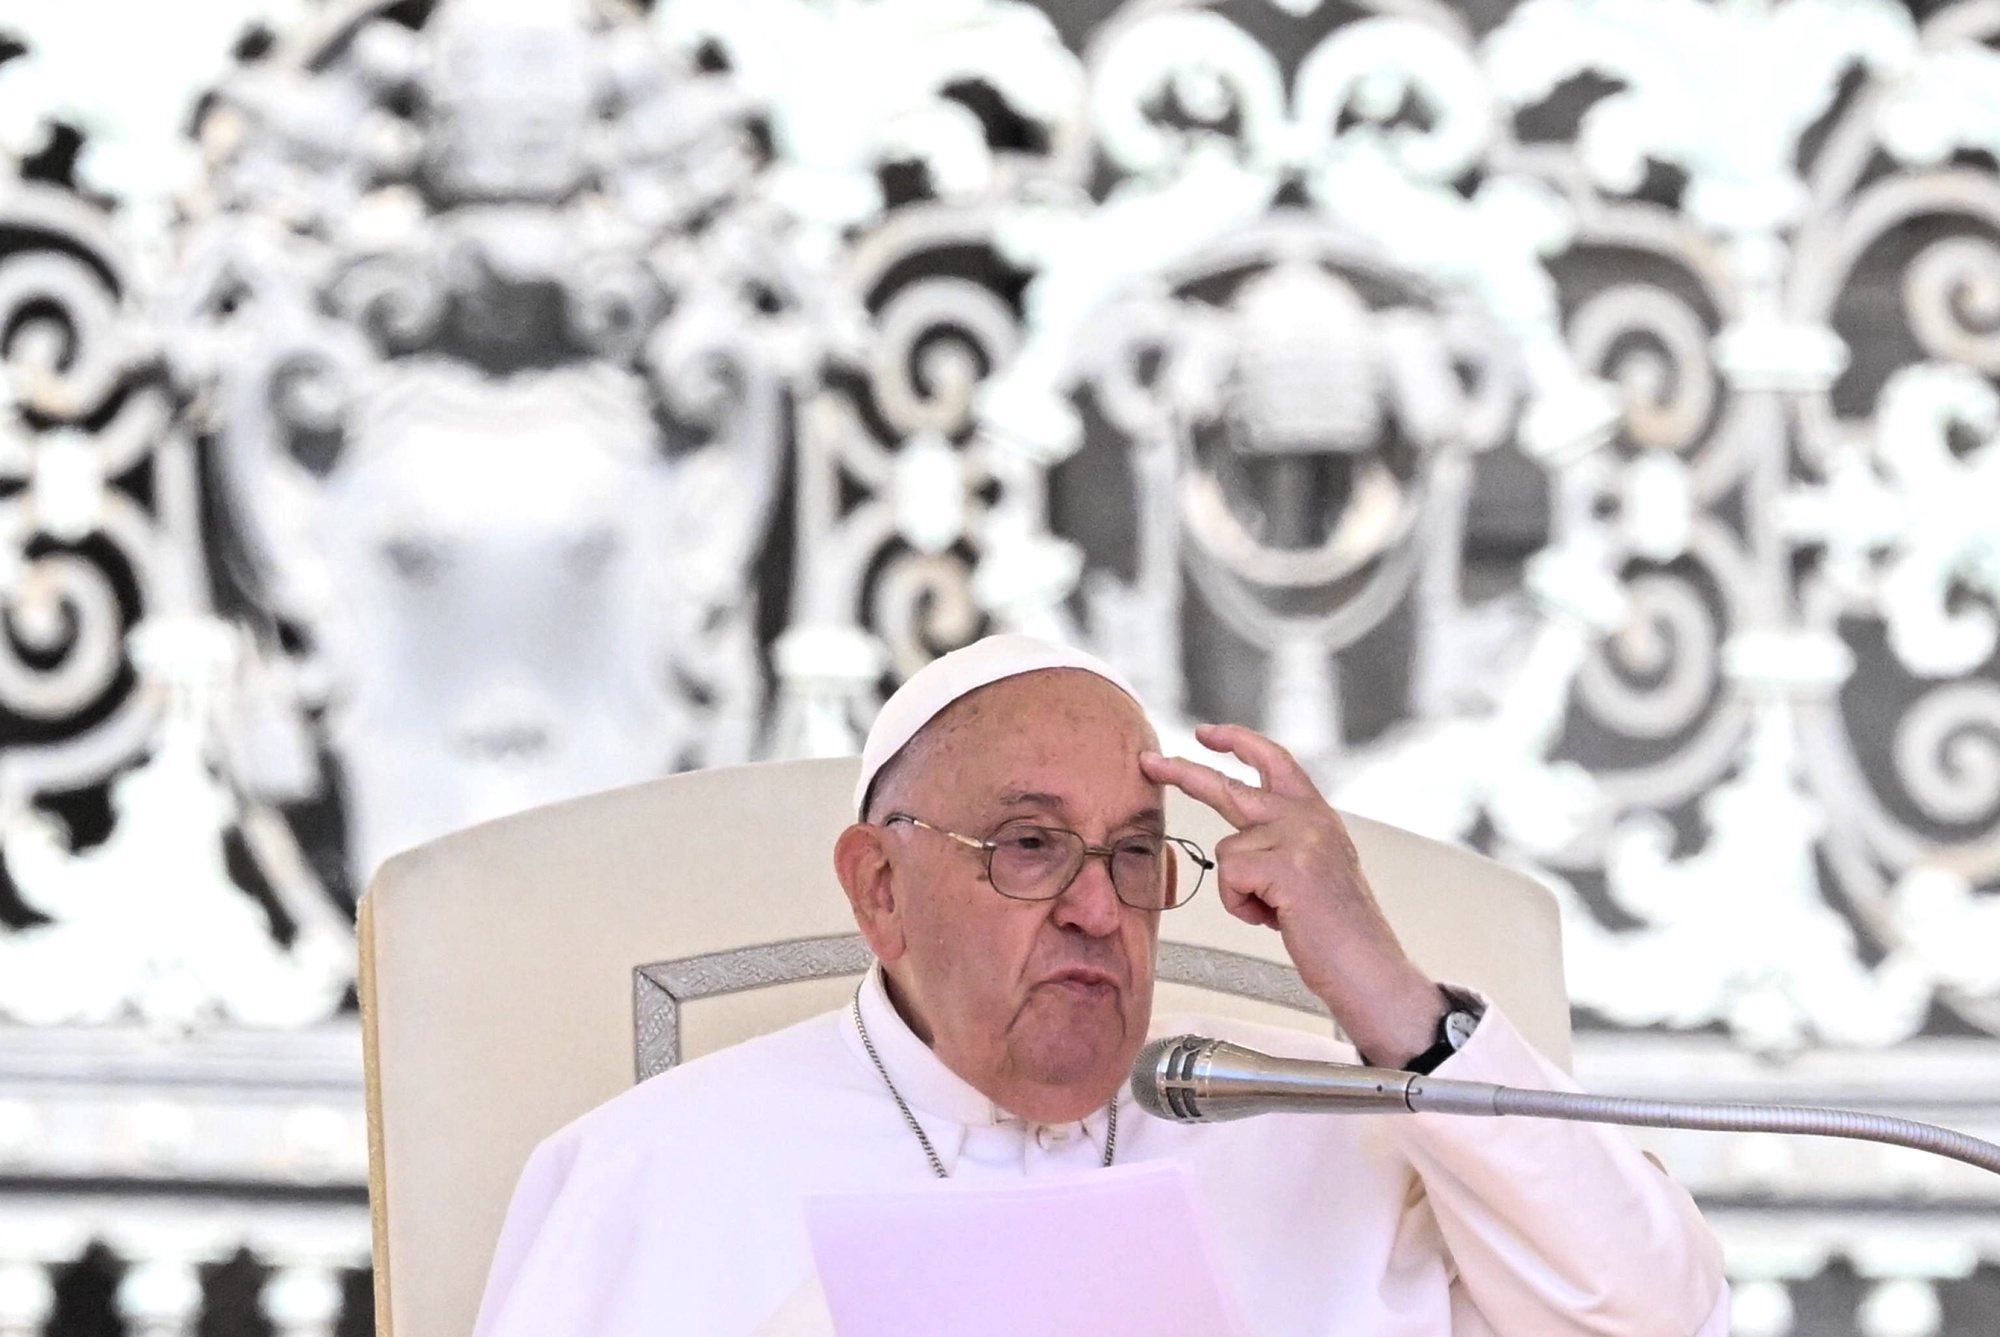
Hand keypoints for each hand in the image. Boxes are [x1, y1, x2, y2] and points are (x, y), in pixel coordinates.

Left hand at [1141, 722, 1445, 1067]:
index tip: (1206, 733)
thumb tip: (1238, 841)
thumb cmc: (1338, 933)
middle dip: (1183, 773)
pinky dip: (1243, 906)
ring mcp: (1299, 838)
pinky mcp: (1287, 865)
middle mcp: (1309, 818)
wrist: (1370, 970)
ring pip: (1227, 851)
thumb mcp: (1314, 871)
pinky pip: (1230, 877)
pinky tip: (1278, 919)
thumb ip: (1282, 845)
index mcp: (1317, 816)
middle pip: (1230, 786)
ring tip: (1279, 913)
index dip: (1239, 742)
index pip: (1275, 761)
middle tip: (1148, 761)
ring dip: (1241, 892)